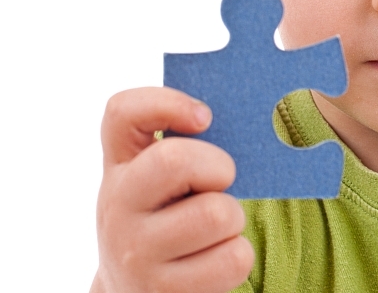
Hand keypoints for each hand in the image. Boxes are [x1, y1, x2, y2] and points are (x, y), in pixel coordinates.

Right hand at [91, 87, 253, 292]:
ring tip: (216, 228)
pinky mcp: (162, 290)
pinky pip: (233, 258)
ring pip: (216, 213)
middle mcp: (116, 205)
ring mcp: (135, 252)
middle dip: (218, 167)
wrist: (139, 292)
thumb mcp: (165, 179)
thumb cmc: (170, 217)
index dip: (167, 103)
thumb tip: (260, 119)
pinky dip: (238, 256)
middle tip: (222, 181)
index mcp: (121, 165)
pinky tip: (215, 258)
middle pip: (175, 160)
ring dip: (234, 218)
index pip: (123, 112)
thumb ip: (191, 144)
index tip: (205, 117)